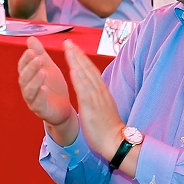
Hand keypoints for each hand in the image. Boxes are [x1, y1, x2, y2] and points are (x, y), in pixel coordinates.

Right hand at [17, 38, 75, 141]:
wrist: (64, 108)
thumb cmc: (54, 88)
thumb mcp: (48, 67)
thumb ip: (40, 53)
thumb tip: (30, 38)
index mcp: (28, 77)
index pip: (23, 66)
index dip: (26, 59)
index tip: (31, 50)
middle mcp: (27, 88)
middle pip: (24, 77)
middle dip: (30, 67)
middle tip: (37, 58)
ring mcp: (32, 100)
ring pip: (29, 90)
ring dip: (35, 80)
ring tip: (43, 71)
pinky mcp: (40, 110)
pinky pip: (38, 103)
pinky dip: (40, 95)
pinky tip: (45, 88)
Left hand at [63, 41, 126, 165]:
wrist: (116, 142)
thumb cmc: (108, 128)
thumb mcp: (102, 108)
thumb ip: (97, 98)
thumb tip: (91, 91)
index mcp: (102, 92)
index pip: (91, 71)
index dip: (82, 58)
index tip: (73, 48)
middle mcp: (100, 92)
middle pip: (88, 69)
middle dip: (77, 54)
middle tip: (68, 41)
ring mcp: (97, 99)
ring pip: (86, 76)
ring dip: (77, 61)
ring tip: (68, 49)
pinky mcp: (92, 108)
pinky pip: (85, 91)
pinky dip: (79, 80)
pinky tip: (72, 70)